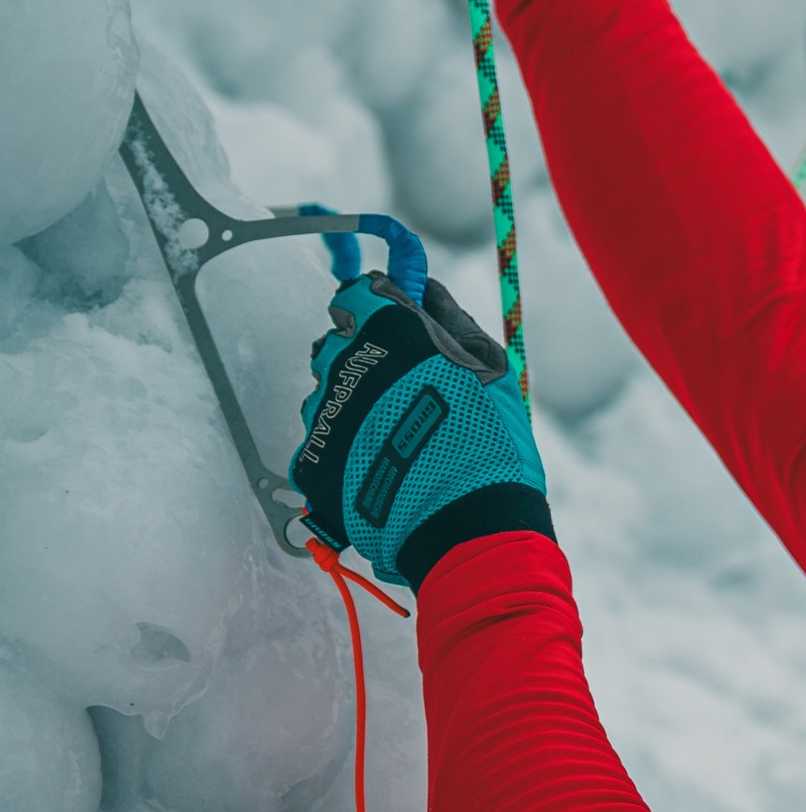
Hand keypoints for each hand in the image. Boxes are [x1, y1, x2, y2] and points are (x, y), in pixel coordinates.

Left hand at [294, 277, 551, 587]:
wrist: (464, 526)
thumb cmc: (487, 442)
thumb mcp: (490, 366)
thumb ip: (449, 316)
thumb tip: (424, 286)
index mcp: (386, 331)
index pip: (357, 295)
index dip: (377, 310)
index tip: (396, 329)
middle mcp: (343, 363)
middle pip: (337, 344)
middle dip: (364, 359)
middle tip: (405, 396)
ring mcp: (321, 412)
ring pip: (328, 395)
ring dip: (354, 407)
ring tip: (397, 442)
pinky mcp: (310, 458)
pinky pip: (321, 443)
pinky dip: (345, 451)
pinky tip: (381, 469)